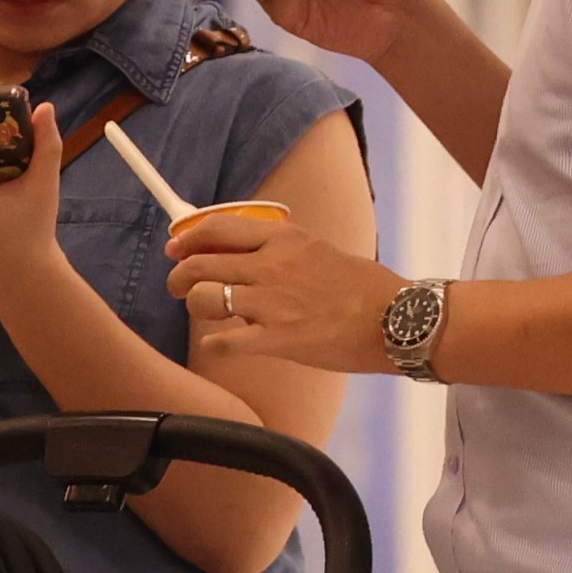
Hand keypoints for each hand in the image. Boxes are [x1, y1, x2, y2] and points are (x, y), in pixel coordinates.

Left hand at [166, 209, 403, 372]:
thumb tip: (243, 253)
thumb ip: (279, 251)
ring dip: (196, 308)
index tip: (175, 248)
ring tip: (210, 314)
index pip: (218, 228)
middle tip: (177, 288)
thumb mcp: (317, 251)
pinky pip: (223, 342)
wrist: (396, 318)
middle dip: (178, 278)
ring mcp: (271, 303)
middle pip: (199, 265)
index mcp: (283, 239)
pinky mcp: (276, 338)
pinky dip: (215, 344)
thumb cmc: (360, 287)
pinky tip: (221, 343)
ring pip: (202, 300)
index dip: (188, 240)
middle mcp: (271, 266)